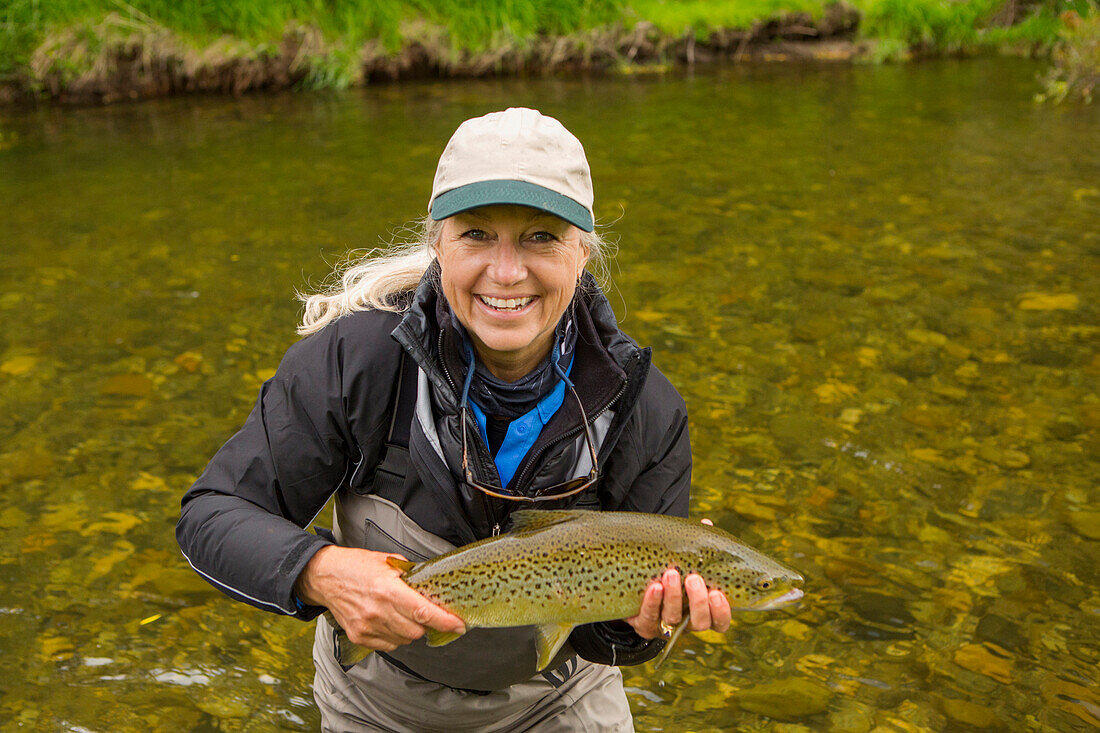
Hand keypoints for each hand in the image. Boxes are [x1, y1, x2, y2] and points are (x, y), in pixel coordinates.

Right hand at [295, 545, 464, 651]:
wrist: (325, 576)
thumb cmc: (356, 566)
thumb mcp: (389, 562)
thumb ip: (412, 577)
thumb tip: (433, 589)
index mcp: (387, 590)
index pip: (423, 612)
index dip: (444, 621)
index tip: (459, 625)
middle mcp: (378, 611)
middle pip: (417, 631)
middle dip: (426, 623)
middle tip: (423, 611)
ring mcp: (367, 627)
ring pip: (404, 640)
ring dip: (410, 630)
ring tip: (400, 612)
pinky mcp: (359, 637)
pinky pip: (389, 645)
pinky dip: (395, 636)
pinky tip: (388, 620)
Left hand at [625, 519, 731, 638]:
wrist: (635, 586)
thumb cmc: (670, 572)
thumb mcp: (684, 561)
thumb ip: (697, 546)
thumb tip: (707, 523)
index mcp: (703, 611)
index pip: (720, 622)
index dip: (721, 612)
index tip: (717, 593)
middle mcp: (687, 623)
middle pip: (700, 623)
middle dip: (698, 602)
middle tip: (693, 578)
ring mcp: (665, 625)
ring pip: (673, 618)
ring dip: (674, 597)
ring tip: (671, 574)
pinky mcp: (644, 624)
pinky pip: (648, 616)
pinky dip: (652, 602)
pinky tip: (654, 586)